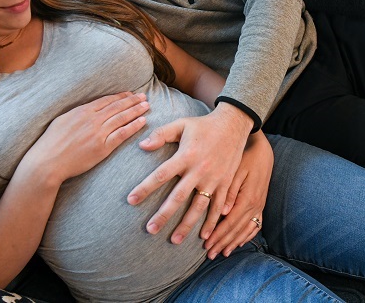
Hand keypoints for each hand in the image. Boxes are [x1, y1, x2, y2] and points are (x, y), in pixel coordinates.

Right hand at [25, 92, 148, 184]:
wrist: (47, 162)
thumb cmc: (50, 143)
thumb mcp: (61, 120)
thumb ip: (77, 114)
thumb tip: (87, 109)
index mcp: (82, 112)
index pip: (106, 101)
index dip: (120, 97)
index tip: (130, 94)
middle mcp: (92, 120)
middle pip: (117, 107)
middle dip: (132, 100)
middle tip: (143, 96)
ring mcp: (98, 133)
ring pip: (122, 118)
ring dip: (136, 110)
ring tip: (147, 105)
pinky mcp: (102, 147)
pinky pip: (122, 134)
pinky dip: (133, 126)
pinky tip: (142, 121)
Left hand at [127, 102, 250, 242]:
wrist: (233, 125)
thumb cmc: (203, 125)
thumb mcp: (181, 125)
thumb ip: (161, 134)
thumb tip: (141, 146)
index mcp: (185, 155)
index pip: (161, 175)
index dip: (145, 188)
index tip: (130, 200)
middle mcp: (199, 170)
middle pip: (178, 196)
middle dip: (164, 214)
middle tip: (150, 230)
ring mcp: (214, 178)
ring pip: (199, 206)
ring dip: (187, 225)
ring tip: (174, 240)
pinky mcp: (225, 183)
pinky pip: (218, 206)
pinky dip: (212, 222)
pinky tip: (204, 236)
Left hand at [204, 131, 272, 258]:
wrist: (262, 148)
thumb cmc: (245, 155)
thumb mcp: (236, 168)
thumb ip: (230, 191)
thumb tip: (224, 213)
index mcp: (248, 197)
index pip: (230, 222)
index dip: (218, 235)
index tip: (205, 244)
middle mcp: (256, 204)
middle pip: (237, 229)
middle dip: (223, 242)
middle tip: (209, 254)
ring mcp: (260, 205)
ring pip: (246, 229)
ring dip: (233, 242)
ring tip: (222, 253)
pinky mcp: (261, 203)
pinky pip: (255, 224)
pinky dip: (246, 236)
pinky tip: (239, 243)